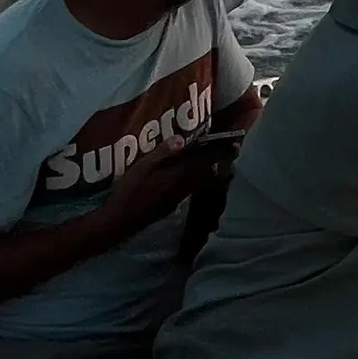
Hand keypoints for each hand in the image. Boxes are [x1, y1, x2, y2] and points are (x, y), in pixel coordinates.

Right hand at [96, 137, 220, 236]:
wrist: (121, 220)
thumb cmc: (129, 191)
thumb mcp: (142, 167)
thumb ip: (162, 153)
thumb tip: (181, 138)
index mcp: (179, 175)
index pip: (207, 161)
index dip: (222, 153)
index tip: (236, 145)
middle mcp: (185, 187)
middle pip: (210, 173)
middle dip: (220, 163)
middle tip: (228, 152)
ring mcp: (180, 197)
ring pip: (202, 183)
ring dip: (210, 172)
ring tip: (213, 163)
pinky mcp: (173, 204)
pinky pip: (193, 189)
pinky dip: (198, 181)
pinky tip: (191, 177)